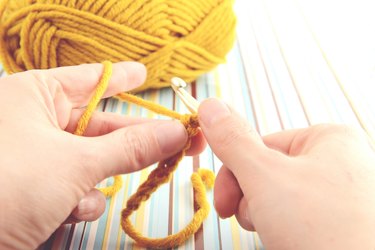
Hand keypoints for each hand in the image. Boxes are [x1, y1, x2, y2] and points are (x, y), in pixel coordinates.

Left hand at [0, 62, 204, 248]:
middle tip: (177, 137)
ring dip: (100, 179)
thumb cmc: (6, 186)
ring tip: (96, 190)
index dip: (120, 77)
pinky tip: (69, 212)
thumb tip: (176, 132)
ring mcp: (36, 158)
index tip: (143, 72)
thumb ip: (130, 147)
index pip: (89, 79)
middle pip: (99, 127)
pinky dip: (79, 201)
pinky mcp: (36, 190)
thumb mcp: (75, 163)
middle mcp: (33, 123)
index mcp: (33, 96)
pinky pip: (75, 187)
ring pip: (91, 162)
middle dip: (134, 139)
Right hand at [198, 98, 374, 248]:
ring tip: (277, 234)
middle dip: (252, 198)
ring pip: (279, 197)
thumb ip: (233, 141)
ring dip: (265, 215)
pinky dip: (283, 228)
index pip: (260, 144)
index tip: (224, 202)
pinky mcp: (337, 223)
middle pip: (268, 171)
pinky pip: (296, 216)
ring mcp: (338, 195)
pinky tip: (288, 242)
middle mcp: (336, 162)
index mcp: (327, 139)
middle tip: (252, 219)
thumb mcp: (266, 177)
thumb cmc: (324, 228)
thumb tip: (209, 105)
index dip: (236, 173)